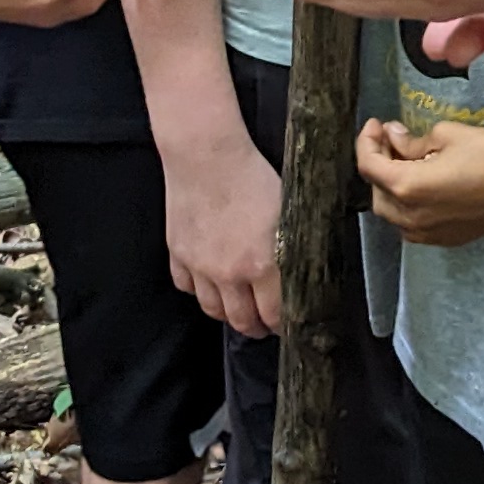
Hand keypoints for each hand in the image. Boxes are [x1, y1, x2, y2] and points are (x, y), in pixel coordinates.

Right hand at [163, 129, 286, 338]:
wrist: (207, 155)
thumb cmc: (253, 175)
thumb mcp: (288, 211)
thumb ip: (293, 248)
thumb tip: (305, 271)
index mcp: (262, 264)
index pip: (274, 315)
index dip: (283, 325)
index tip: (289, 325)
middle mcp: (229, 273)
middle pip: (242, 321)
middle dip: (257, 327)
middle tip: (265, 325)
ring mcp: (199, 266)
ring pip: (213, 309)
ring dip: (228, 314)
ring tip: (239, 310)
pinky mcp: (178, 254)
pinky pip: (186, 286)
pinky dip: (198, 290)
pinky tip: (209, 283)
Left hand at [360, 116, 483, 246]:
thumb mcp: (447, 136)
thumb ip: (412, 140)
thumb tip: (393, 137)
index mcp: (407, 187)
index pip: (369, 165)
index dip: (366, 141)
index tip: (376, 125)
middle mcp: (410, 217)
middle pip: (377, 190)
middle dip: (379, 163)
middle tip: (392, 139)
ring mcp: (426, 234)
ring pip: (392, 211)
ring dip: (391, 185)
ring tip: (408, 161)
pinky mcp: (444, 240)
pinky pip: (412, 223)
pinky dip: (408, 203)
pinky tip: (424, 184)